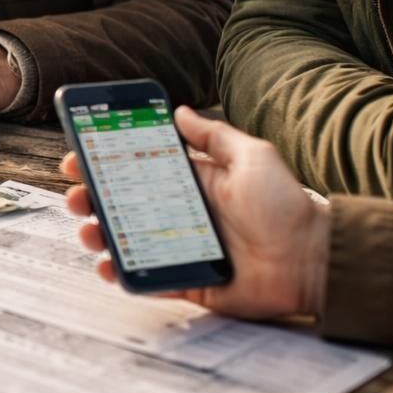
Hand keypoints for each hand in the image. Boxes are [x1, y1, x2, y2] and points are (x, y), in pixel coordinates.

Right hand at [61, 106, 329, 319]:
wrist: (314, 260)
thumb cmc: (288, 205)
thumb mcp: (253, 156)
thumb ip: (215, 136)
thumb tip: (179, 110)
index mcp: (192, 182)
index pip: (137, 168)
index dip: (105, 160)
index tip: (79, 154)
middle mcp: (180, 214)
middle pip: (123, 204)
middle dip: (92, 197)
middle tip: (77, 194)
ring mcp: (180, 248)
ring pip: (126, 240)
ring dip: (100, 233)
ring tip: (89, 230)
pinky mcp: (187, 281)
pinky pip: (147, 278)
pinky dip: (122, 274)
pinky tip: (108, 265)